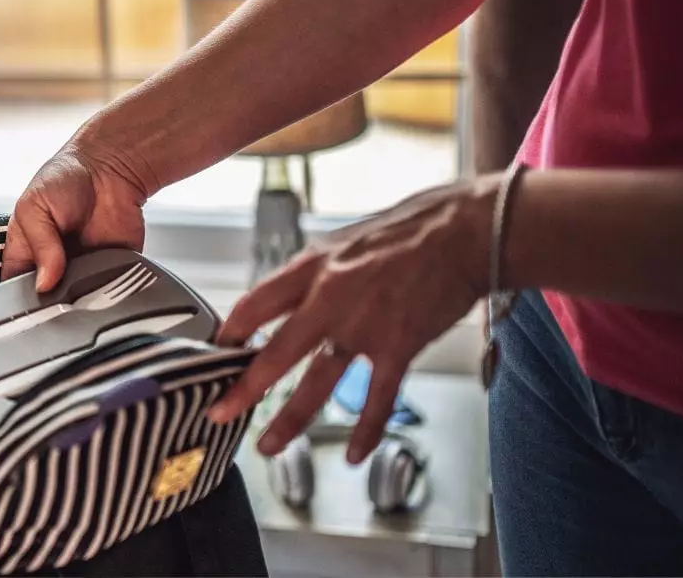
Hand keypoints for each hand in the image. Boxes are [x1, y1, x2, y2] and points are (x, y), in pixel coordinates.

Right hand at [1, 142, 149, 290]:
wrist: (110, 167)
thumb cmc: (65, 178)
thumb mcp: (34, 206)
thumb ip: (39, 245)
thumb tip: (44, 283)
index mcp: (25, 253)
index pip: (14, 289)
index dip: (19, 301)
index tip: (29, 303)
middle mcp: (52, 268)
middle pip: (46, 302)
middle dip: (51, 304)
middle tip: (57, 298)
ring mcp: (81, 273)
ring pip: (77, 304)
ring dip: (80, 301)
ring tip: (81, 287)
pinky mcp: (111, 273)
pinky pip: (108, 294)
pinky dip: (107, 294)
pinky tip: (104, 285)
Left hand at [207, 177, 498, 463]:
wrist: (465, 230)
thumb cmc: (409, 230)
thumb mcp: (344, 240)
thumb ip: (315, 271)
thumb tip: (289, 295)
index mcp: (313, 266)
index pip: (255, 303)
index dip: (230, 331)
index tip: (217, 351)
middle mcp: (331, 297)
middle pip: (276, 352)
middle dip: (243, 388)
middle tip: (220, 412)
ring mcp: (364, 325)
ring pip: (317, 383)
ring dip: (290, 420)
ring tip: (269, 444)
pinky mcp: (399, 345)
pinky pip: (376, 398)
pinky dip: (365, 430)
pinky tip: (352, 453)